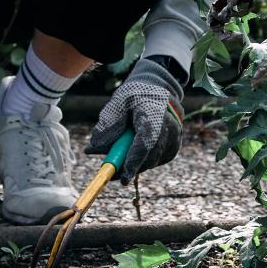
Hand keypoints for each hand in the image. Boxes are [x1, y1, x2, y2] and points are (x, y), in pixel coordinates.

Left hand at [85, 57, 184, 183]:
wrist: (159, 89)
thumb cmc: (135, 96)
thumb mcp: (118, 102)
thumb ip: (107, 123)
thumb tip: (93, 148)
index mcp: (153, 114)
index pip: (145, 143)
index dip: (133, 161)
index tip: (122, 178)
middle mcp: (168, 128)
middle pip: (149, 157)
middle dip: (129, 168)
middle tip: (110, 173)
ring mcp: (174, 139)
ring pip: (151, 162)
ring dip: (135, 163)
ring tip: (122, 151)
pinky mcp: (174, 148)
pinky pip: (155, 161)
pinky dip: (143, 160)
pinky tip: (136, 148)